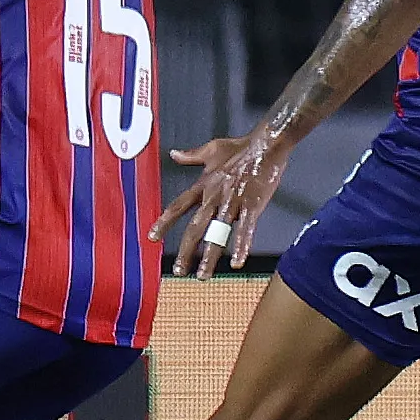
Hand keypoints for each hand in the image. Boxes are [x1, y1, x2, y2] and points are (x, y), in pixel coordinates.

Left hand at [152, 128, 291, 278]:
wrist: (266, 144)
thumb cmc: (241, 147)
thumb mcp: (211, 149)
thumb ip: (191, 155)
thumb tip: (174, 154)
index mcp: (204, 185)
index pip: (178, 206)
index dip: (164, 222)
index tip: (152, 237)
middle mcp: (214, 196)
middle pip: (195, 227)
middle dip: (186, 251)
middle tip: (179, 270)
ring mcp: (233, 203)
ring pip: (218, 233)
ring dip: (209, 256)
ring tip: (202, 274)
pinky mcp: (253, 206)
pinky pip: (246, 229)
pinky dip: (241, 246)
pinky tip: (237, 262)